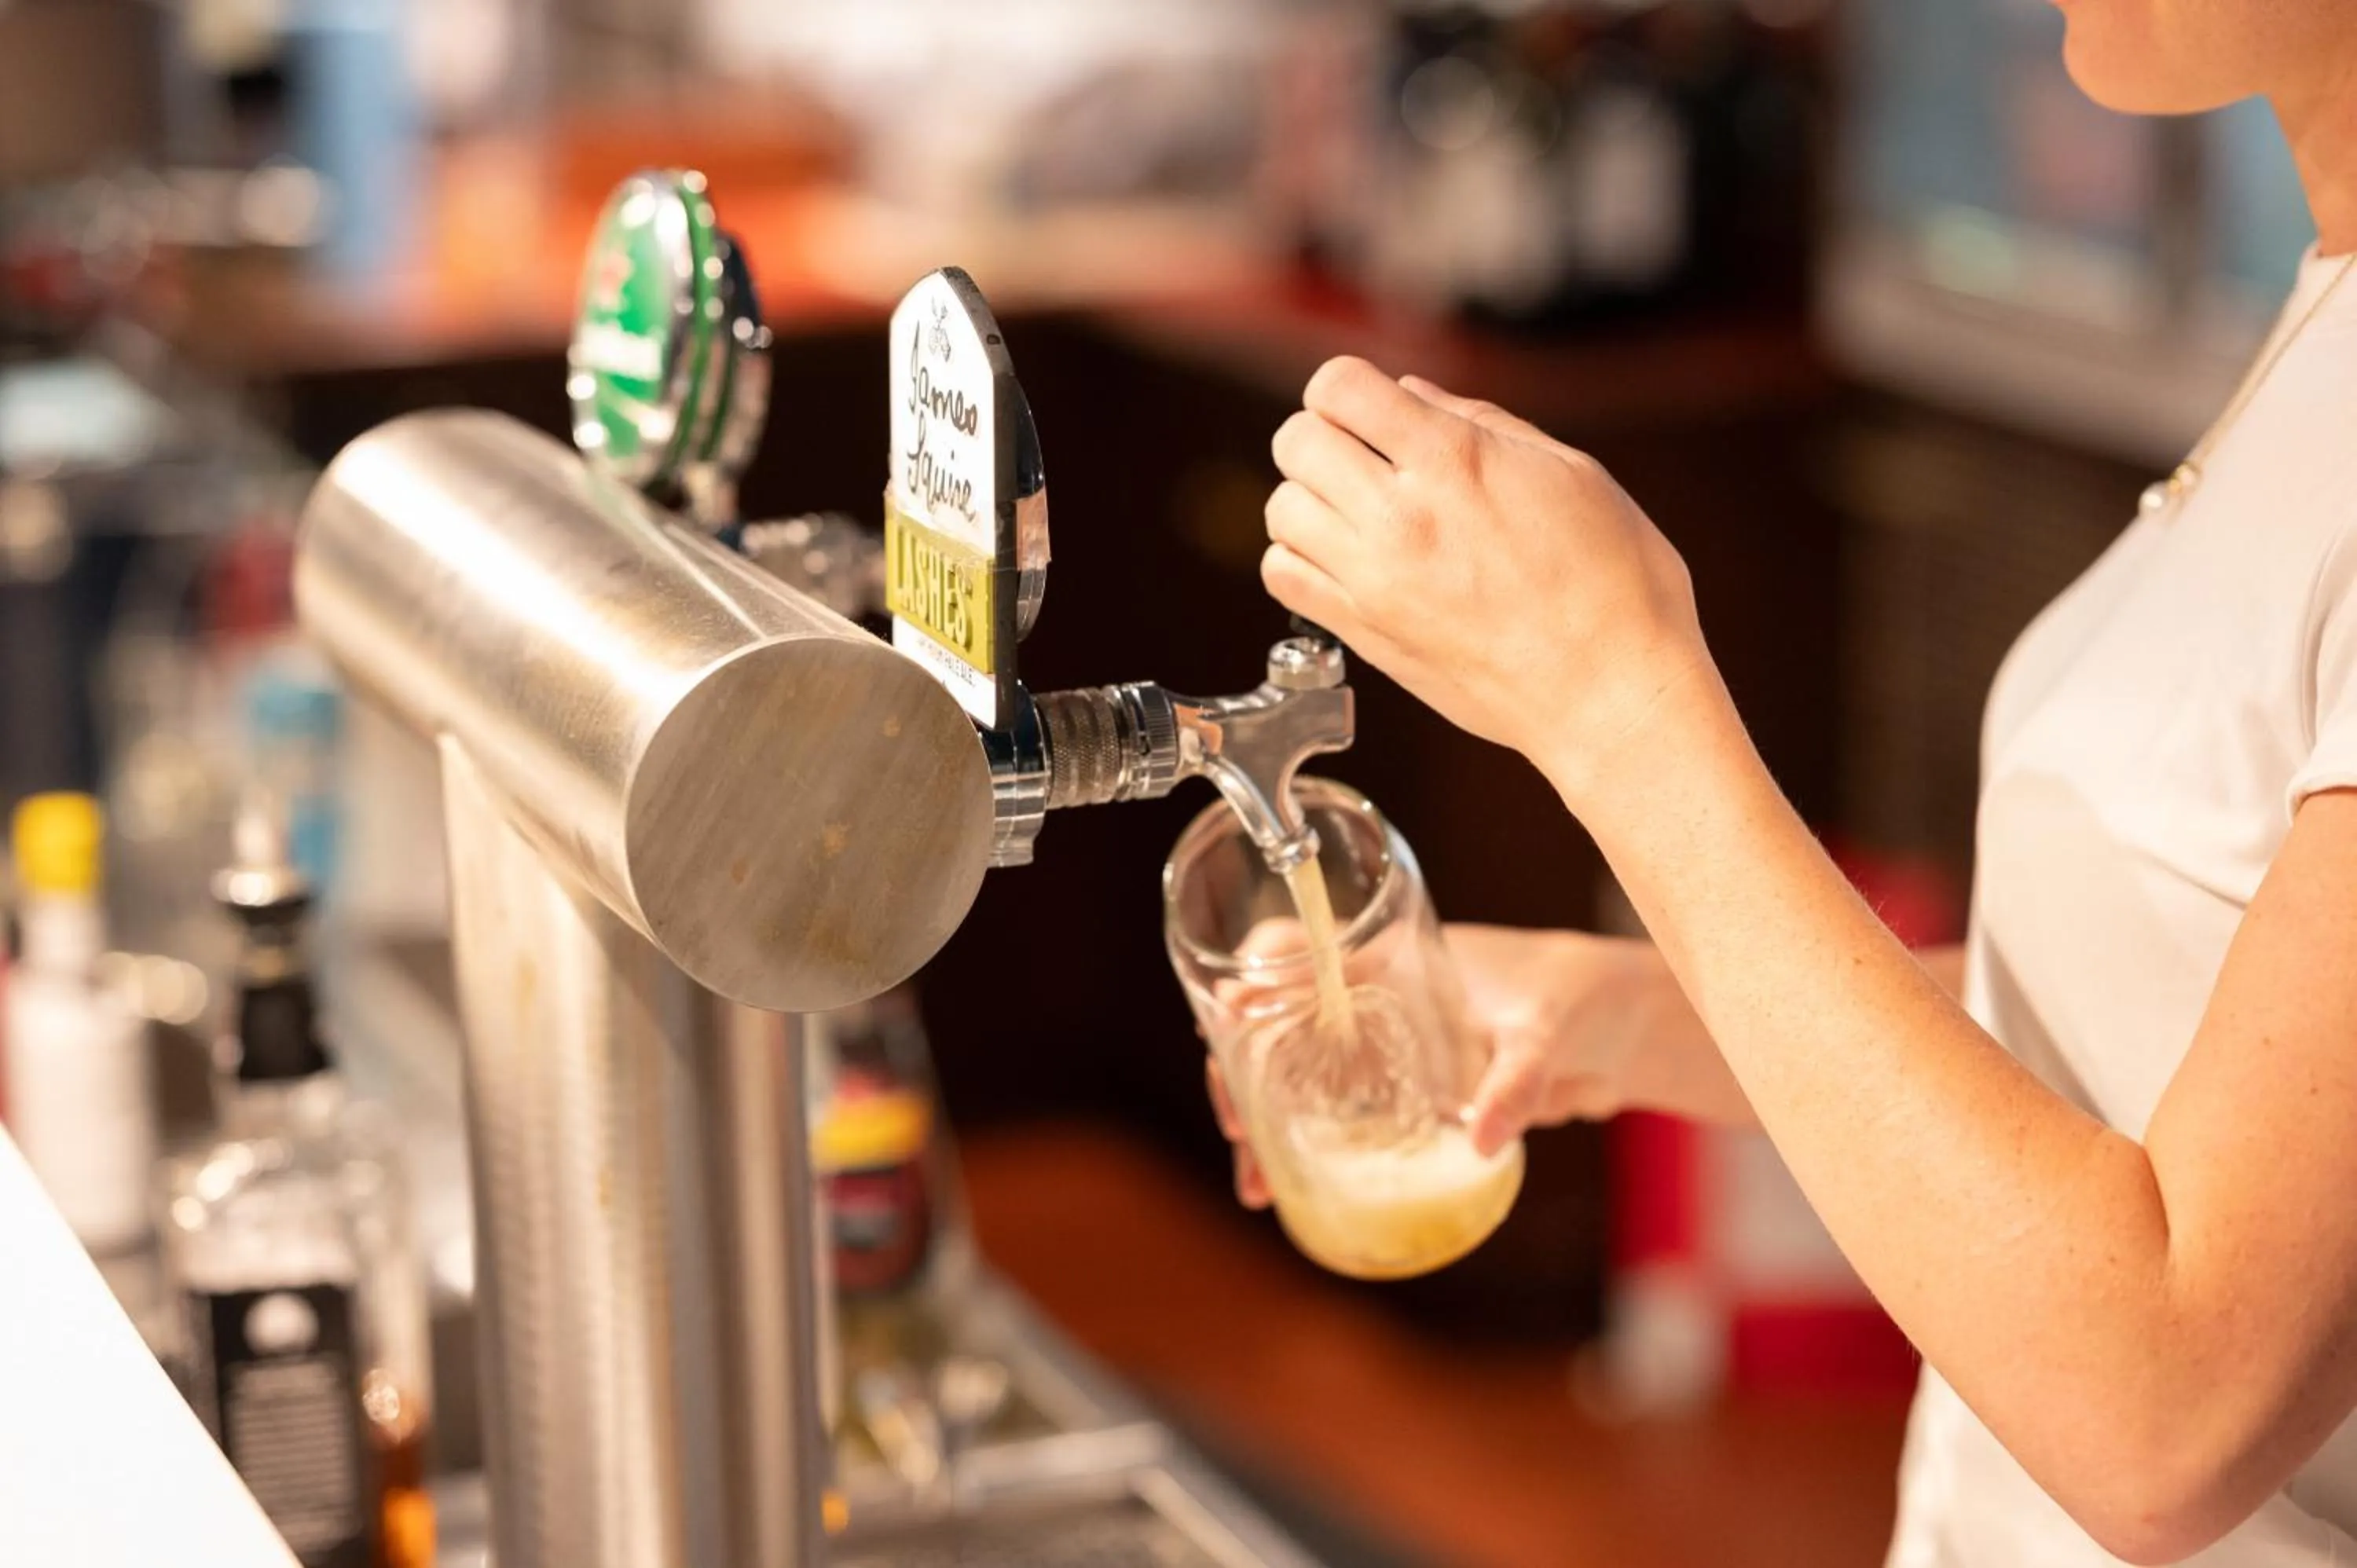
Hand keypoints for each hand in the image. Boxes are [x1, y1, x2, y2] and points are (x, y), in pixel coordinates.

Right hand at [1207, 922, 1656, 1207]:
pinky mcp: (1407, 1094)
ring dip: (1267, 1125)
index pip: (1296, 950)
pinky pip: (1340, 1117)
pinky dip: (1310, 1150)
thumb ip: (1516, 1079)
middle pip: (1278, 1026)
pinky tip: (1293, 1192)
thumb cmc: (1579, 997)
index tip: (1226, 1028)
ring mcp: (1386, 1049)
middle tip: (1241, 1135)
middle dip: (1241, 1076)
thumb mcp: (1545, 1031)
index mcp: (1392, 956)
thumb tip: (1484, 1138)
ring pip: (1298, 1077)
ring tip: (1259, 1186)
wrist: (1622, 1028)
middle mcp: (1374, 1000)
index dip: (1251, 982)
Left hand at [1262, 358, 1723, 804]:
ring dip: (1310, 499)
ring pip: (1280, 509)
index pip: (1338, 387)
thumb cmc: (1617, 585)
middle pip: (1295, 441)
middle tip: (1365, 458)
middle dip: (1324, 436)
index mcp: (1453, 461)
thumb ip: (1480, 423)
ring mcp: (1373, 580)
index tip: (1372, 410)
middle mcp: (1400, 516)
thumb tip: (1411, 395)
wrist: (1610, 695)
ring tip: (1357, 513)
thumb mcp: (1570, 472)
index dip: (1348, 388)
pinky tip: (1345, 561)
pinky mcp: (1362, 633)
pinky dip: (1300, 559)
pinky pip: (1282, 576)